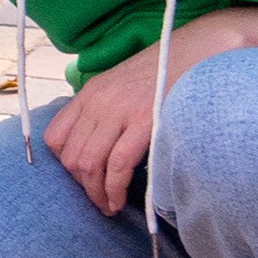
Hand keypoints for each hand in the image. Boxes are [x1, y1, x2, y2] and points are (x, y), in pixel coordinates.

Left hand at [42, 19, 234, 214]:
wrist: (202, 50)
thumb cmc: (167, 73)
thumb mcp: (124, 85)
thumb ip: (106, 109)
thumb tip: (99, 146)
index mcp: (90, 92)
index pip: (55, 137)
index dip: (65, 165)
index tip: (82, 179)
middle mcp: (98, 101)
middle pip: (71, 156)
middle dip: (82, 187)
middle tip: (99, 201)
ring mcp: (119, 110)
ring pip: (90, 164)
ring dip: (97, 194)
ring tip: (109, 207)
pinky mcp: (144, 120)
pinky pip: (118, 165)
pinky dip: (115, 189)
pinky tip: (120, 200)